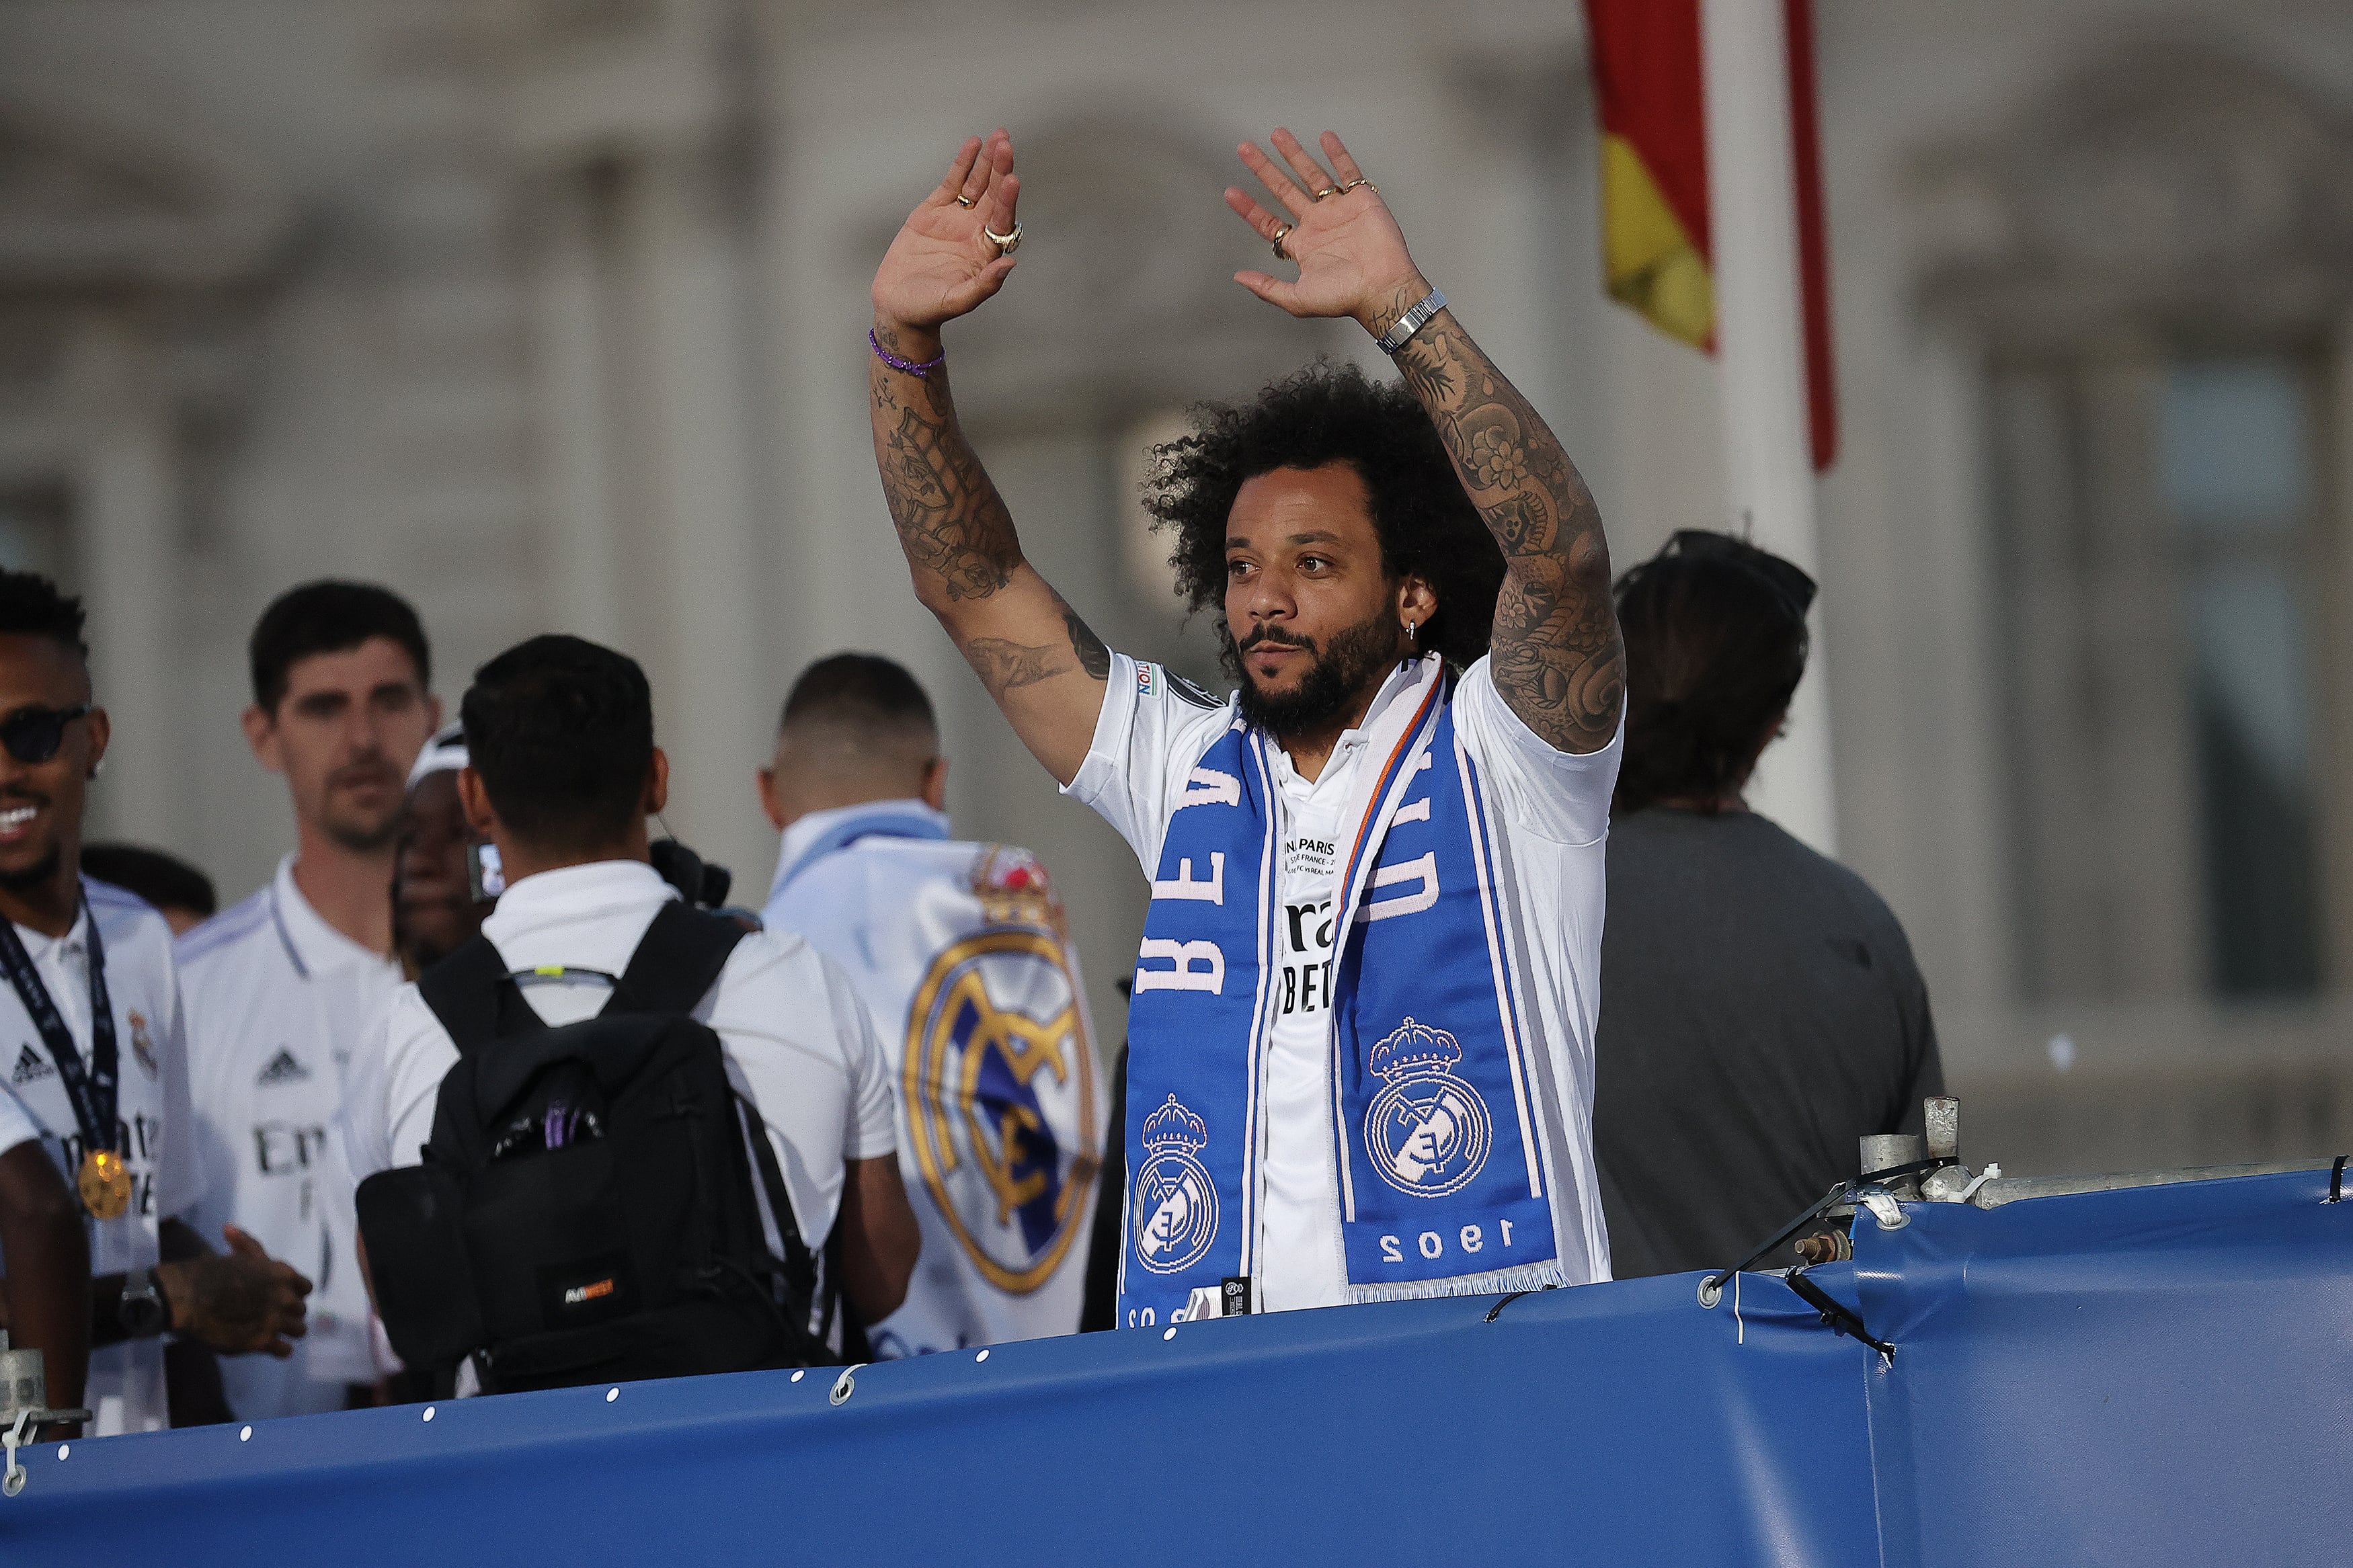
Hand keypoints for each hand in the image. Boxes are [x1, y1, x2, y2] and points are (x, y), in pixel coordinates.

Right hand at [158, 1225, 310, 1357]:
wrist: (189, 1297)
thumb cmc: (210, 1272)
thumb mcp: (237, 1255)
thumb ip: (247, 1246)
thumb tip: (230, 1228)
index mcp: (283, 1275)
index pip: (305, 1288)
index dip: (295, 1293)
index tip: (283, 1297)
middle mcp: (284, 1298)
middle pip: (300, 1310)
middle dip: (289, 1313)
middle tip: (274, 1316)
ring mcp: (274, 1321)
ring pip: (298, 1330)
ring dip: (287, 1331)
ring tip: (274, 1332)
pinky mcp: (261, 1341)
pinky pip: (284, 1350)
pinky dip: (279, 1349)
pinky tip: (270, 1346)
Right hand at [871, 129, 1023, 344]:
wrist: (898, 306)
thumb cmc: (929, 309)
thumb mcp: (957, 301)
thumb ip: (984, 285)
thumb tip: (1009, 264)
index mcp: (986, 252)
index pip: (1001, 221)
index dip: (1006, 201)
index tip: (1011, 180)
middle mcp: (976, 232)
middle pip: (993, 196)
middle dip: (1000, 170)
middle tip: (1006, 145)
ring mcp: (957, 219)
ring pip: (976, 185)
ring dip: (987, 162)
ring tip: (998, 138)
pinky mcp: (935, 210)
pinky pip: (953, 183)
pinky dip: (962, 163)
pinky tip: (973, 145)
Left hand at [1225, 129, 1423, 333]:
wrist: (1382, 288)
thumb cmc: (1345, 297)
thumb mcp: (1297, 299)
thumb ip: (1267, 288)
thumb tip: (1239, 278)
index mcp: (1303, 245)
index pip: (1269, 222)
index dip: (1249, 208)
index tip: (1230, 192)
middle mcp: (1318, 224)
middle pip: (1284, 190)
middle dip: (1264, 169)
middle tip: (1245, 149)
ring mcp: (1339, 210)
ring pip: (1311, 175)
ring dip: (1294, 155)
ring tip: (1277, 135)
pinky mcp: (1361, 200)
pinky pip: (1348, 172)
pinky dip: (1338, 154)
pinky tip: (1325, 138)